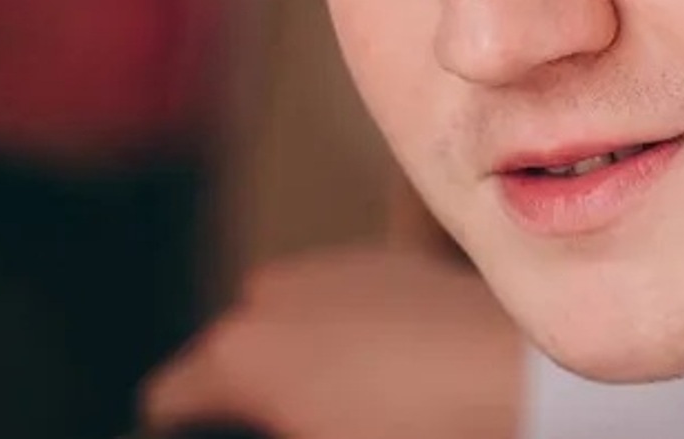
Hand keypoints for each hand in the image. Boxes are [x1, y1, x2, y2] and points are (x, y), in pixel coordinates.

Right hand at [142, 247, 522, 438]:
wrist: (513, 381)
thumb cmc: (415, 431)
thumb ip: (270, 424)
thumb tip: (270, 413)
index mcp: (240, 356)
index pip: (170, 396)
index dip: (176, 424)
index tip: (191, 431)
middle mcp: (273, 298)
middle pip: (231, 349)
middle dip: (245, 385)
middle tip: (279, 419)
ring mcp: (332, 271)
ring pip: (286, 315)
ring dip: (295, 349)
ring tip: (336, 398)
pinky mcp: (388, 262)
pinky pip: (342, 298)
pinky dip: (346, 327)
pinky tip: (385, 367)